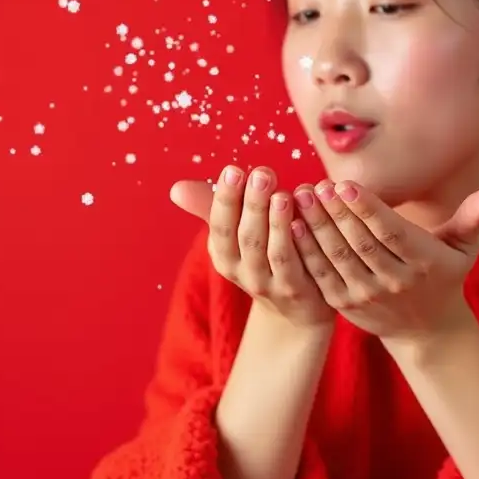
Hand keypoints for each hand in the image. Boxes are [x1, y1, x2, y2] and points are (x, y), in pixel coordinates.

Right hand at [170, 165, 334, 328]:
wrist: (294, 309)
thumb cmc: (263, 256)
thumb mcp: (236, 233)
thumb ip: (213, 207)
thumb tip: (176, 189)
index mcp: (224, 255)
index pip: (220, 226)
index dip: (224, 199)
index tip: (233, 170)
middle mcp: (242, 273)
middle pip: (245, 237)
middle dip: (252, 204)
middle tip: (261, 173)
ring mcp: (270, 285)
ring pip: (270, 252)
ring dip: (275, 222)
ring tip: (281, 194)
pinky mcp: (296, 291)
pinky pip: (294, 268)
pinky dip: (296, 244)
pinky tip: (301, 221)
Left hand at [288, 179, 478, 341]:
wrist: (426, 327)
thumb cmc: (445, 272)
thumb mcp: (464, 246)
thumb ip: (475, 215)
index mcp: (424, 262)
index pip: (392, 232)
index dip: (368, 209)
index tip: (346, 184)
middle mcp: (396, 281)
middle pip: (361, 245)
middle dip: (336, 214)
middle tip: (316, 185)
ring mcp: (368, 296)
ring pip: (339, 259)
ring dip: (317, 229)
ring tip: (300, 198)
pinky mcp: (346, 306)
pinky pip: (322, 276)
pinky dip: (306, 253)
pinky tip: (292, 227)